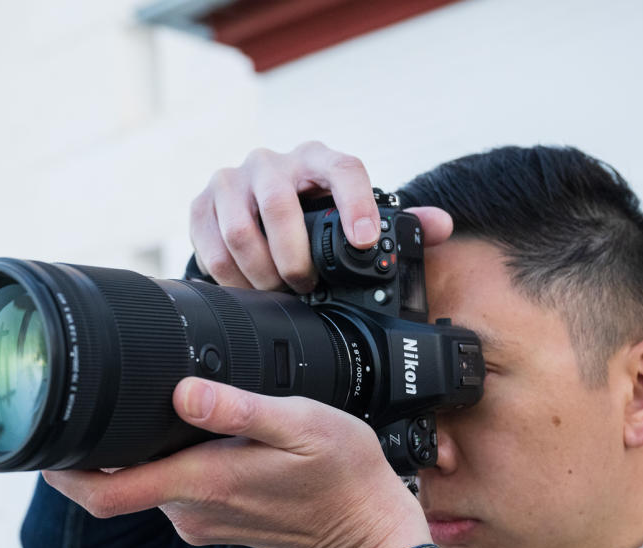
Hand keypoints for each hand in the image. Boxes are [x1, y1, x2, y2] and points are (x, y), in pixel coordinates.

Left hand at [42, 377, 431, 547]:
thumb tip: (184, 391)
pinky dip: (162, 462)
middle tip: (81, 398)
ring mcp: (200, 519)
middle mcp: (189, 509)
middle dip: (91, 448)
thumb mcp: (300, 425)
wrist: (369, 530)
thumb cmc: (343, 474)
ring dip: (132, 452)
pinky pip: (169, 488)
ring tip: (137, 404)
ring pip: (142, 483)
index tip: (34, 440)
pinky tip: (182, 431)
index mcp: (200, 484)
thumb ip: (239, 409)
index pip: (101, 494)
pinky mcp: (214, 519)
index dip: (57, 473)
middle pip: (113, 485)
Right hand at [189, 141, 453, 293]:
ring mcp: (232, 180)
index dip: (354, 203)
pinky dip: (230, 277)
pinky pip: (210, 246)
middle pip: (279, 204)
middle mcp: (273, 162)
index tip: (362, 241)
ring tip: (277, 292)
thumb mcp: (353, 214)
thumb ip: (400, 222)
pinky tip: (247, 290)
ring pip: (241, 230)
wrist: (253, 208)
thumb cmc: (312, 214)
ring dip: (261, 273)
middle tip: (305, 286)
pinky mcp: (202, 204)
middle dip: (294, 258)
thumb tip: (441, 226)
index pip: (342, 169)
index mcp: (318, 159)